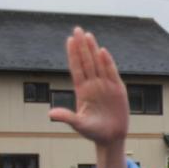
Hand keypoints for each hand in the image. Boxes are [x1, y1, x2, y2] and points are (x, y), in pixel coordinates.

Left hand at [52, 28, 128, 148]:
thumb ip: (66, 117)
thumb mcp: (79, 125)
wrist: (111, 138)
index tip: (69, 40)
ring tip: (88, 35)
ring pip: (98, 64)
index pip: (76, 68)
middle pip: (86, 61)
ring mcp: (105, 86)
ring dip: (93, 49)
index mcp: (82, 91)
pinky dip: (108, 62)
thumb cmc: (93, 132)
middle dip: (82, 46)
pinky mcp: (118, 90)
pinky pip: (112, 73)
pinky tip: (103, 51)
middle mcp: (93, 85)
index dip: (73, 55)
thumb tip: (51, 114)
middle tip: (77, 29)